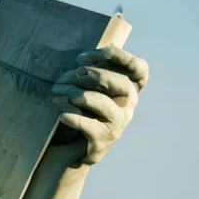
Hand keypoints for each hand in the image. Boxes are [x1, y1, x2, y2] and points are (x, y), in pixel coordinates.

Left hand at [51, 45, 147, 166]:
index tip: (95, 53)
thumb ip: (90, 69)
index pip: (140, 69)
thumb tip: (82, 61)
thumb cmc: (81, 105)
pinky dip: (71, 115)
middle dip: (94, 75)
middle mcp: (128, 105)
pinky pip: (88, 125)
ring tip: (58, 91)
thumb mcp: (88, 84)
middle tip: (71, 75)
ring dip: (77, 94)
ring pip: (103, 103)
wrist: (72, 144)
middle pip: (123, 84)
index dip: (122, 57)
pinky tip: (60, 113)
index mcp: (128, 88)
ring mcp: (118, 123)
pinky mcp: (103, 139)